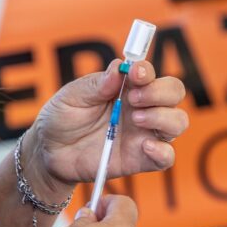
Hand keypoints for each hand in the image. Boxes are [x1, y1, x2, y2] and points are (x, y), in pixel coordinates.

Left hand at [26, 59, 187, 189]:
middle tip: (134, 98)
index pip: (151, 74)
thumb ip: (96, 84)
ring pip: (177, 122)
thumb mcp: (72, 96)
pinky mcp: (140, 159)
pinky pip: (166, 157)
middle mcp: (141, 108)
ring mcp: (143, 134)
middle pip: (174, 93)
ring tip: (136, 119)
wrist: (49, 152)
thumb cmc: (62, 118)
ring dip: (164, 117)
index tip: (135, 73)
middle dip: (160, 92)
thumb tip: (119, 67)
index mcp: (126, 87)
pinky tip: (145, 146)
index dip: (147, 71)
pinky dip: (163, 151)